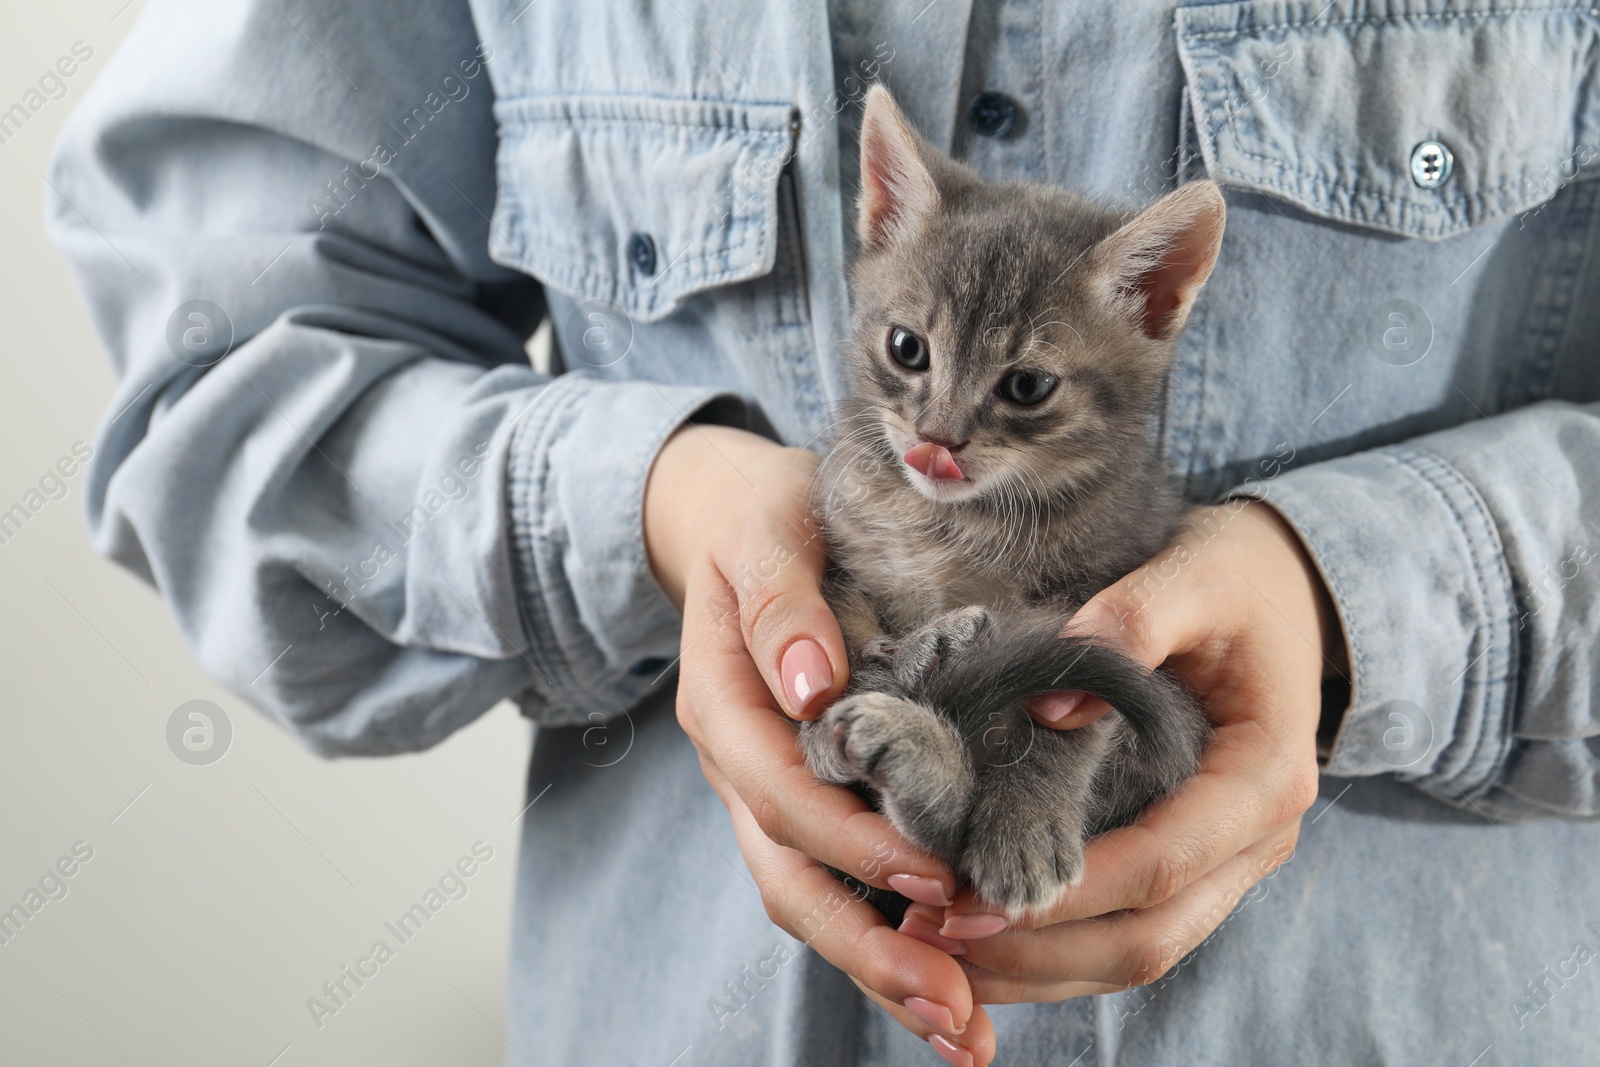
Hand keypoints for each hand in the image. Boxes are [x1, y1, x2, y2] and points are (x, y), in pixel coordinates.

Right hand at [645, 423, 997, 1065]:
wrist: (735, 519)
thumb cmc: (763, 517)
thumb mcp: (766, 533)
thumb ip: (783, 603)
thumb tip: (813, 686)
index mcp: (725, 706)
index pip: (783, 796)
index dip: (856, 845)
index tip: (937, 880)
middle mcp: (741, 764)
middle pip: (793, 880)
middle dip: (871, 951)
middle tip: (957, 1010)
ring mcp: (769, 790)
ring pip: (813, 899)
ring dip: (882, 968)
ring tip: (966, 1030)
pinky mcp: (807, 798)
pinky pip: (836, 882)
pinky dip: (887, 937)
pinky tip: (954, 985)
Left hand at [912, 501, 1335, 1002]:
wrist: (1289, 589)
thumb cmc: (1239, 579)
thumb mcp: (1194, 575)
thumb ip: (1131, 623)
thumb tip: (1049, 708)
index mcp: (1265, 779)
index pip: (1161, 863)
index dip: (1068, 890)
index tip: (975, 892)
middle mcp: (1256, 840)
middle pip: (1149, 935)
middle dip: (1042, 948)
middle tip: (939, 933)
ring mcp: (1229, 861)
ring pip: (1139, 951)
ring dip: (1042, 966)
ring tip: (942, 949)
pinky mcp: (1196, 863)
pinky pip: (1132, 928)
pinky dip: (1060, 949)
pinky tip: (985, 939)